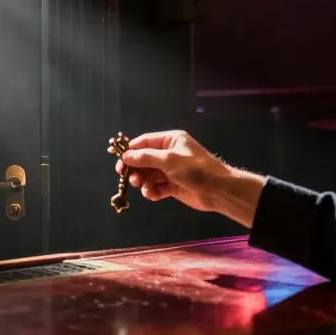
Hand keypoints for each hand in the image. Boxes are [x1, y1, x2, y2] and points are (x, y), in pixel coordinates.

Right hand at [113, 129, 265, 226]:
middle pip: (144, 159)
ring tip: (141, 186)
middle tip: (125, 176)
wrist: (217, 190)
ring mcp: (171, 171)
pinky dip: (152, 191)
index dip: (130, 150)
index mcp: (170, 141)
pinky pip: (156, 187)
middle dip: (136, 168)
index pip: (145, 142)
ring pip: (149, 175)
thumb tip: (125, 156)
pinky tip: (152, 194)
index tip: (118, 159)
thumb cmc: (194, 169)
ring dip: (143, 181)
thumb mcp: (168, 159)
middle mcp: (169, 154)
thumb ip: (145, 158)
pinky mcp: (173, 186)